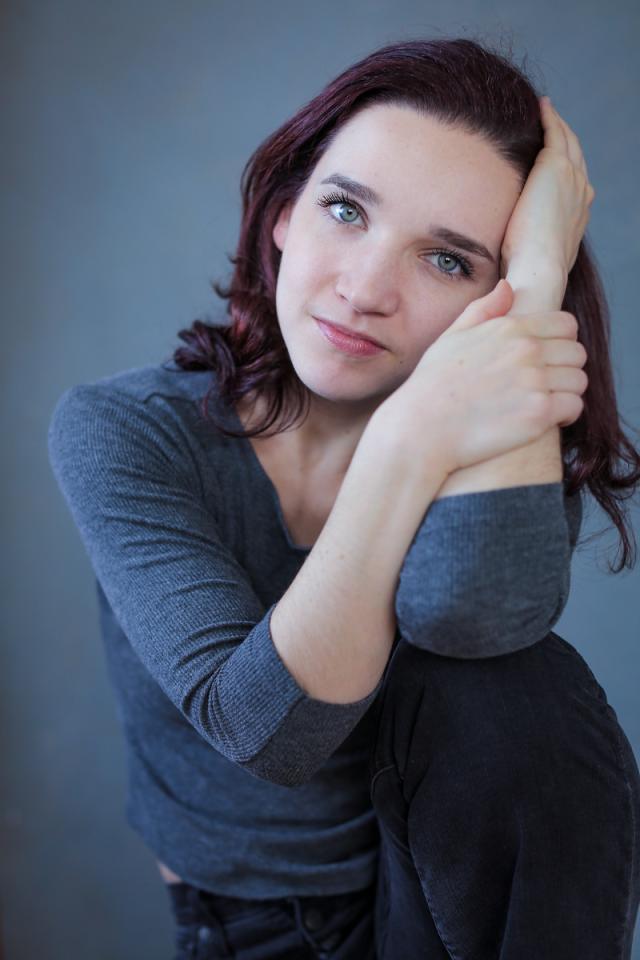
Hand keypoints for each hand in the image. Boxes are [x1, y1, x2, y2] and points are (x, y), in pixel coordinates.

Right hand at [379, 278, 587, 474]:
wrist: (420, 429)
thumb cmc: (431, 385)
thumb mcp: (451, 337)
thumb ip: (484, 309)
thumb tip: (508, 287)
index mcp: (510, 328)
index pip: (566, 325)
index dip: (560, 343)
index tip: (545, 360)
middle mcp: (527, 350)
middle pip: (577, 354)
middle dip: (564, 369)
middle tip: (543, 386)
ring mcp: (535, 382)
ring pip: (579, 381)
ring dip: (566, 393)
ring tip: (543, 403)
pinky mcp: (539, 414)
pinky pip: (574, 407)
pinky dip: (565, 415)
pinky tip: (544, 419)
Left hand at [500, 97, 595, 278]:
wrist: (539, 268)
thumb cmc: (529, 271)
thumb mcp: (534, 255)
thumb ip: (530, 245)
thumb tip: (512, 254)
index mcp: (578, 214)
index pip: (574, 183)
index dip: (566, 168)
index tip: (555, 160)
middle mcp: (582, 192)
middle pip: (575, 156)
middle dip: (565, 139)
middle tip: (552, 124)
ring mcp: (571, 177)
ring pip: (567, 140)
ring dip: (557, 124)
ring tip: (545, 111)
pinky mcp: (555, 165)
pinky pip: (553, 132)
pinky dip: (549, 117)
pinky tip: (540, 106)